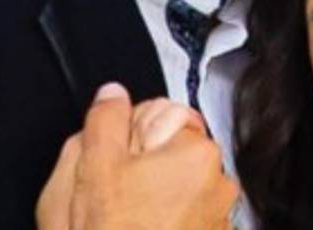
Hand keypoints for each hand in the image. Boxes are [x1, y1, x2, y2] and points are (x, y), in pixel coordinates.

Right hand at [36, 83, 237, 229]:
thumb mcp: (93, 168)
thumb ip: (105, 119)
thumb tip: (112, 94)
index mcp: (196, 151)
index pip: (164, 114)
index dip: (132, 135)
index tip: (116, 158)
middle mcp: (218, 182)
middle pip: (172, 152)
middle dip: (144, 165)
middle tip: (114, 194)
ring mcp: (218, 217)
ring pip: (176, 188)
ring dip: (153, 196)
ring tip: (125, 220)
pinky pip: (184, 218)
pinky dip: (164, 222)